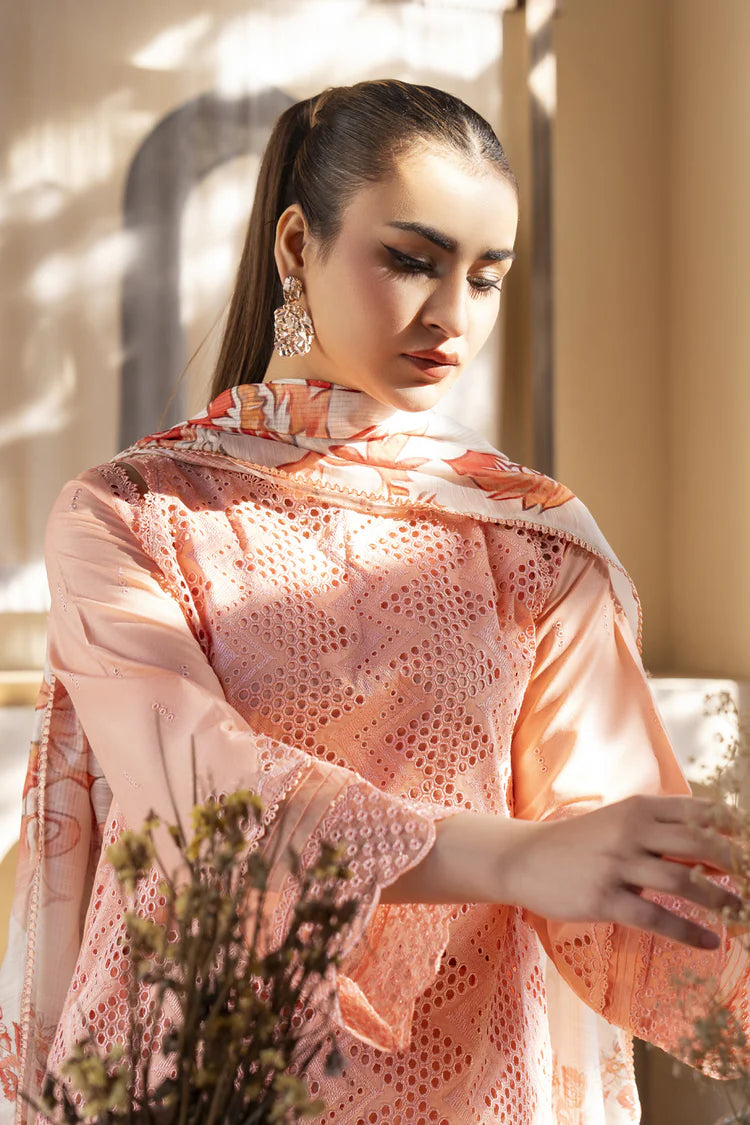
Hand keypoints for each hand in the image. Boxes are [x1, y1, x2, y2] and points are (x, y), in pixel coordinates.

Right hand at [509, 794, 745, 948]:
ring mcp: (617, 865)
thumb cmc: (576, 842)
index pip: (698, 811)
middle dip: (734, 864)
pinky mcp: (604, 898)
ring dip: (720, 900)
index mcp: (638, 808)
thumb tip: (708, 849)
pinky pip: (657, 918)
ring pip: (683, 881)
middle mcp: (631, 831)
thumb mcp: (616, 822)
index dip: (733, 827)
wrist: (524, 858)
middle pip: (699, 844)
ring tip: (741, 913)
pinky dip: (689, 933)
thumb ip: (657, 829)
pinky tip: (709, 942)